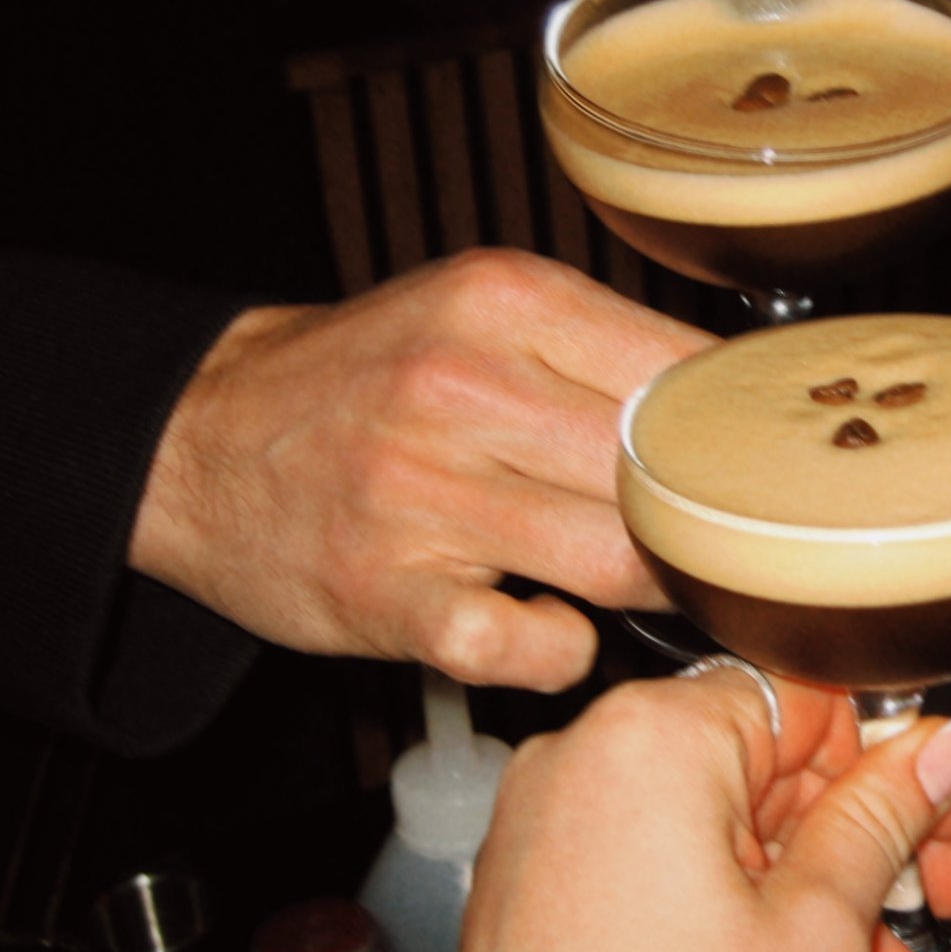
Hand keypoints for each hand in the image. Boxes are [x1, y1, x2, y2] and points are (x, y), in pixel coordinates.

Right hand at [130, 250, 712, 691]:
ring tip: (629, 579)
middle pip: (658, 474)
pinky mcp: (386, 592)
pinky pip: (528, 646)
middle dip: (697, 521)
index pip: (682, 375)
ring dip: (643, 586)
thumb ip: (601, 347)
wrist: (197, 437)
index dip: (732, 439)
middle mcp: (460, 385)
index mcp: (503, 301)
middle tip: (703, 543)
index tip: (752, 474)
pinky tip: (541, 625)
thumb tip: (739, 406)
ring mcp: (419, 493)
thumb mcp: (480, 315)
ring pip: (613, 560)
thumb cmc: (370, 379)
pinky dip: (557, 650)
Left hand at [457, 670, 950, 951]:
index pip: (805, 704)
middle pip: (765, 788)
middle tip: (935, 903)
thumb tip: (937, 750)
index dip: (887, 768)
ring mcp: (555, 842)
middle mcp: (586, 769)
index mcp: (652, 740)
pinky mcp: (543, 910)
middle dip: (864, 867)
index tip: (940, 815)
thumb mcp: (819, 929)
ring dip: (818, 928)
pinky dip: (742, 948)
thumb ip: (883, 820)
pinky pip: (668, 902)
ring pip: (725, 860)